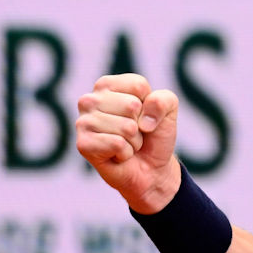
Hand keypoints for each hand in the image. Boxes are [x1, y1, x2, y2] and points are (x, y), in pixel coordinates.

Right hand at [76, 73, 181, 213]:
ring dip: (134, 140)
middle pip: (132, 105)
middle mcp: (90, 100)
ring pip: (126, 127)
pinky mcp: (83, 144)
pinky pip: (117, 144)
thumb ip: (164, 100)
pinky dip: (126, 152)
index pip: (138, 86)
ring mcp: (83, 122)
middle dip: (140, 124)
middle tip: (133, 133)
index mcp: (107, 85)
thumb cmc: (154, 134)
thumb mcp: (169, 109)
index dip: (149, 104)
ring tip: (126, 143)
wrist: (151, 168)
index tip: (142, 114)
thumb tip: (142, 119)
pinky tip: (118, 155)